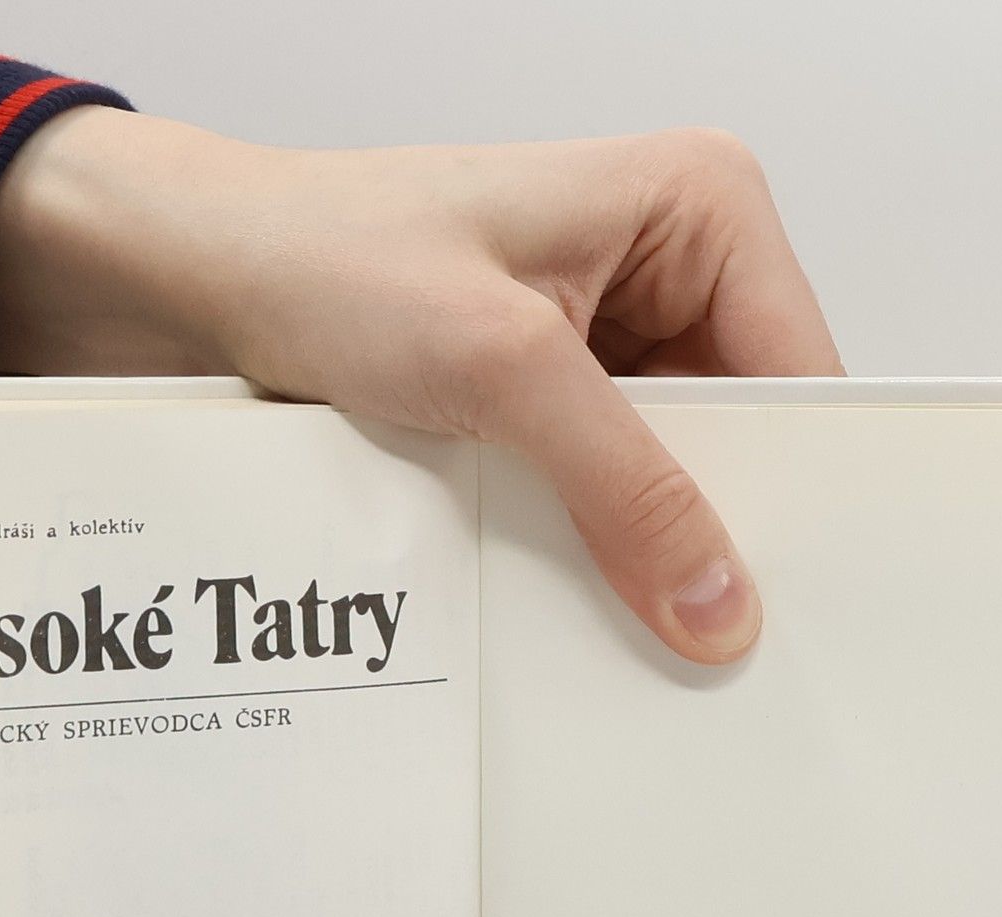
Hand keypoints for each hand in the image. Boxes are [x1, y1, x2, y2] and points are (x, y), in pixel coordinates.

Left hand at [0, 115, 841, 665]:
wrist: (200, 278)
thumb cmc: (327, 254)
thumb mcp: (499, 369)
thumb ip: (623, 487)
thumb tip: (717, 598)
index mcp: (701, 206)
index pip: (801, 375)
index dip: (794, 494)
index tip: (778, 601)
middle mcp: (673, 263)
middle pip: (748, 433)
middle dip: (715, 524)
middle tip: (698, 624)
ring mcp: (616, 334)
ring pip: (678, 472)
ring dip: (644, 540)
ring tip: (621, 600)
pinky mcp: (557, 392)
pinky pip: (611, 487)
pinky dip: (593, 539)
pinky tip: (573, 581)